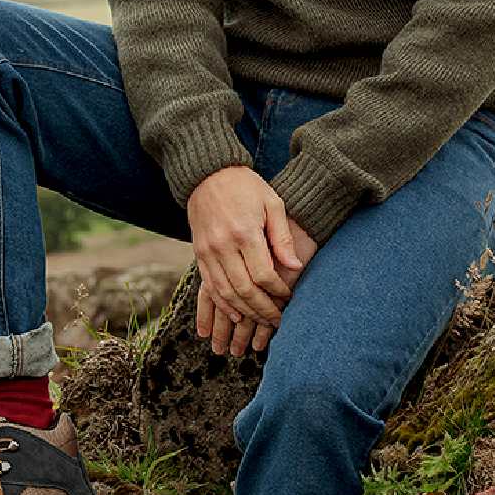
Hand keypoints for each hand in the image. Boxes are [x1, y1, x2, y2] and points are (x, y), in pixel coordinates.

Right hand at [188, 164, 303, 328]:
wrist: (208, 173)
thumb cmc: (246, 186)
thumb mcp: (272, 203)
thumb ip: (282, 237)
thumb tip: (295, 267)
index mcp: (245, 232)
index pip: (263, 275)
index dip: (278, 291)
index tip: (289, 297)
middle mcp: (223, 245)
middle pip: (244, 290)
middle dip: (263, 309)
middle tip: (278, 320)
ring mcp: (208, 252)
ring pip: (226, 294)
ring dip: (245, 312)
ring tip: (261, 321)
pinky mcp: (199, 255)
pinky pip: (209, 287)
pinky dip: (223, 304)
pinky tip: (236, 314)